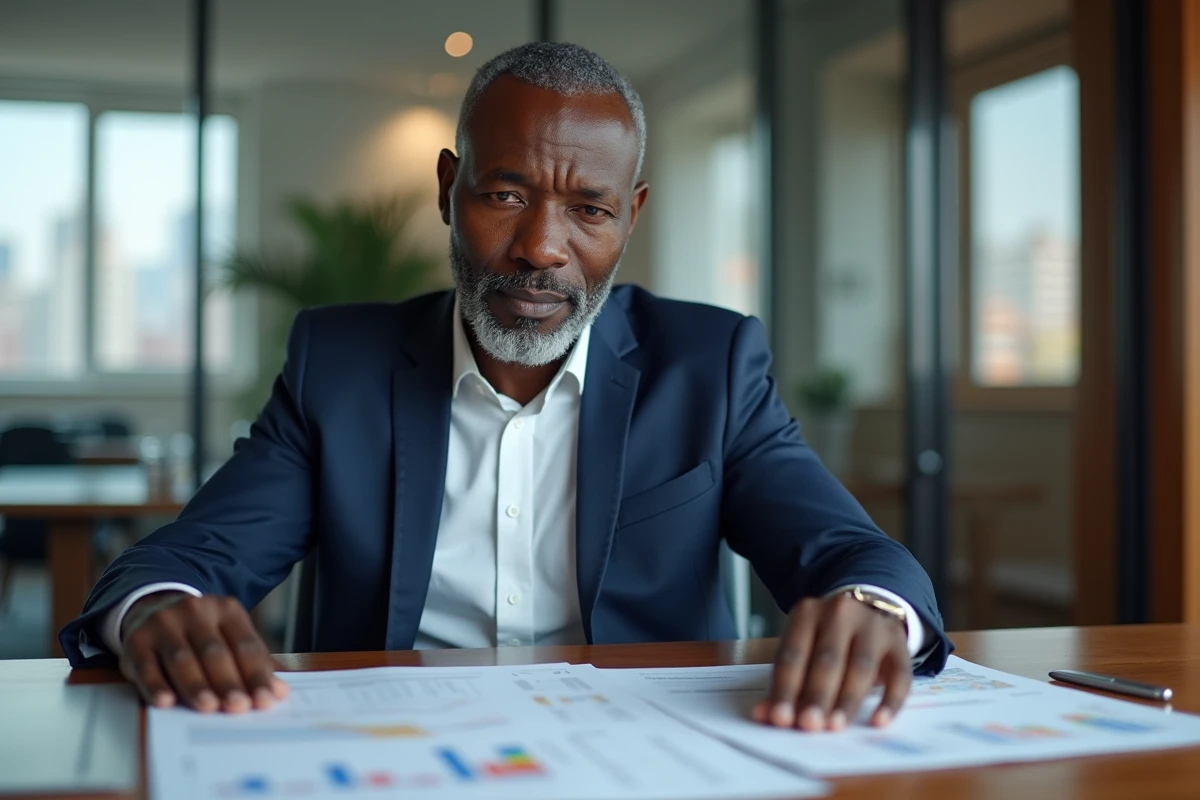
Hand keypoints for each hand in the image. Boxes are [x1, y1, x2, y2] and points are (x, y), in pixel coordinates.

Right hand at [118, 591, 288, 713]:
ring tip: (209, 707)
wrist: (154, 609)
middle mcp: (195, 611)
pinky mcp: (137, 640)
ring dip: (196, 685)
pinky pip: (147, 665)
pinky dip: (156, 685)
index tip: (266, 700)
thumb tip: (279, 692)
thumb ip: (253, 663)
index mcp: (226, 609)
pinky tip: (166, 702)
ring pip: (182, 658)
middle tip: (238, 707)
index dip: (256, 674)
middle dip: (228, 681)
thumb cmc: (201, 633)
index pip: (245, 645)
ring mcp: (164, 623)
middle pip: (215, 652)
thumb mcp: (229, 636)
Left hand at [752, 593, 910, 731]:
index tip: (781, 718)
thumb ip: (785, 682)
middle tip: (809, 725)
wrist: (867, 609)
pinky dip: (890, 701)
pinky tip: (878, 722)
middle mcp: (840, 613)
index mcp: (806, 613)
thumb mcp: (801, 650)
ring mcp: (873, 625)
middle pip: (827, 659)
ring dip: (847, 700)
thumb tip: (764, 715)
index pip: (793, 654)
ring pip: (861, 666)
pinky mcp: (899, 642)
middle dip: (816, 695)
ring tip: (835, 727)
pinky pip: (899, 674)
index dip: (786, 688)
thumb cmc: (825, 639)